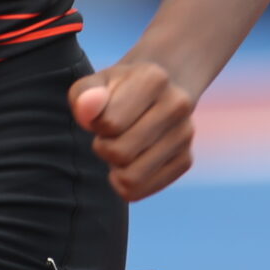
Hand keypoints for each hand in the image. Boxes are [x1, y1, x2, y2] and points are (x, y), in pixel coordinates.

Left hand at [68, 60, 195, 201]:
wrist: (154, 92)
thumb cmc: (116, 91)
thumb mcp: (94, 84)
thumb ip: (83, 95)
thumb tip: (87, 109)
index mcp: (154, 78)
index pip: (110, 124)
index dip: (96, 123)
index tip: (104, 112)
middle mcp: (177, 105)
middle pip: (120, 153)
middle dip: (104, 147)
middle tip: (110, 134)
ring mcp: (185, 134)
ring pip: (131, 178)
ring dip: (114, 167)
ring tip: (121, 145)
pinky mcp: (186, 159)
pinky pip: (141, 191)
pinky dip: (125, 182)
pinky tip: (131, 161)